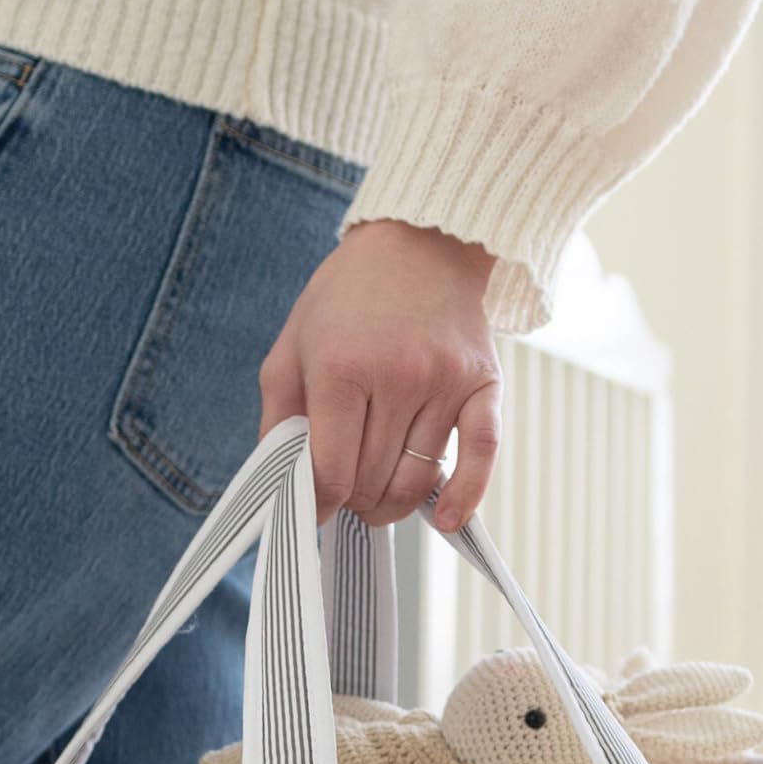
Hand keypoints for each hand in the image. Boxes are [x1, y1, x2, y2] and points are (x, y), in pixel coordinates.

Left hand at [258, 220, 501, 532]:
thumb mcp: (292, 348)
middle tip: (348, 490)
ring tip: (378, 493)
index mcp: (341, 367)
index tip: (316, 507)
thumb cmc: (348, 300)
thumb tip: (283, 489)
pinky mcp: (483, 384)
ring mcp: (445, 381)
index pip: (331, 473)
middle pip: (372, 482)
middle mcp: (397, 375)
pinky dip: (464, 497)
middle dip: (354, 500)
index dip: (319, 503)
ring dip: (394, 503)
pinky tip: (445, 521)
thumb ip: (279, 419)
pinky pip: (481, 455)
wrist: (421, 242)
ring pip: (417, 481)